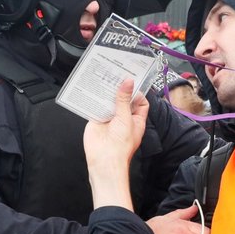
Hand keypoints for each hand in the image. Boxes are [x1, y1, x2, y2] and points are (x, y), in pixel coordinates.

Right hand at [84, 79, 149, 209]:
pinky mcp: (98, 120)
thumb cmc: (120, 146)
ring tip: (105, 78)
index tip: (132, 80)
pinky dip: (95, 98)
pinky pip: (97, 106)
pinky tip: (94, 89)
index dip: (137, 91)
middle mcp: (123, 118)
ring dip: (107, 92)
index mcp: (136, 119)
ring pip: (109, 102)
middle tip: (117, 74)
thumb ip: (124, 100)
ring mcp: (110, 119)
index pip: (140, 102)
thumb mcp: (125, 118)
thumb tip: (128, 83)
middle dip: (120, 89)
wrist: (104, 160)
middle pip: (123, 99)